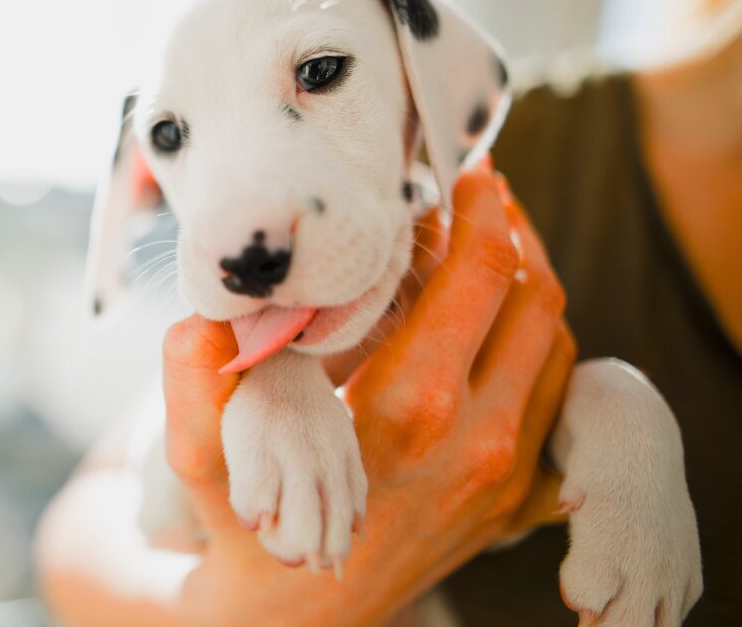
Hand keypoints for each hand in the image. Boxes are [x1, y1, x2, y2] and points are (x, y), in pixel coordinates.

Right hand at [163, 164, 575, 625]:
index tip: (468, 171)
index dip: (481, 210)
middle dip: (516, 231)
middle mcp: (476, 440)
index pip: (477, 278)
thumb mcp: (203, 457)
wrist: (298, 611)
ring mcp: (505, 474)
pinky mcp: (515, 498)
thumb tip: (205, 315)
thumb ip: (193, 381)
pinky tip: (500, 323)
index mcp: (408, 411)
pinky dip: (541, 345)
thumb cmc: (252, 523)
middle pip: (535, 300)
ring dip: (531, 284)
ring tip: (492, 245)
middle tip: (484, 194)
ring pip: (558, 346)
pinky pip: (559, 400)